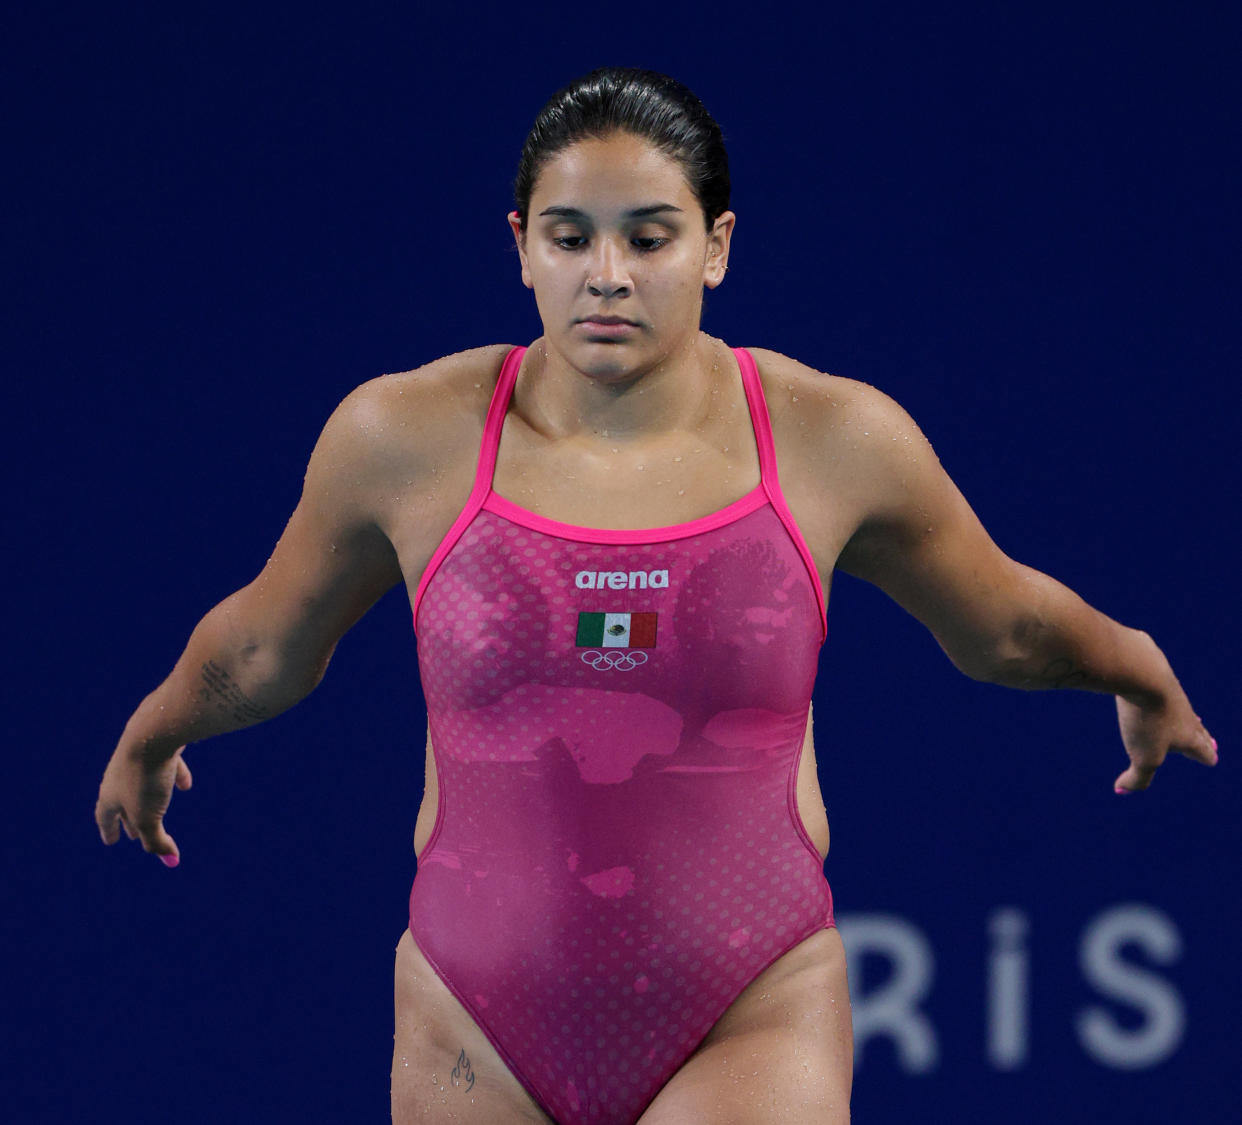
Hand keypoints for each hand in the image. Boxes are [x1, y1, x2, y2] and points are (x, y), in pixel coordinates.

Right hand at [96, 741, 192, 864]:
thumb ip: (157, 841)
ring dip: (150, 799)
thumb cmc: (145, 777)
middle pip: (123, 802)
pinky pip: (166, 766)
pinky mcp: (160, 745)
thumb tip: (171, 860)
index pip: (106, 818)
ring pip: (143, 784)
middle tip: (132, 834)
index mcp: (110, 794)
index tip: (111, 842)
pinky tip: (186, 784)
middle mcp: (120, 775)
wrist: (154, 729)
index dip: (109, 831)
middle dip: (129, 820)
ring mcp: (139, 758)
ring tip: (158, 810)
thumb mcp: (148, 817)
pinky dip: (174, 777)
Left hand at [1114, 684, 1216, 793]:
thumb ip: (1137, 778)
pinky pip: (1158, 687)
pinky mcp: (1152, 675)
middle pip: (1196, 727)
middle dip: (1201, 737)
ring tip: (1188, 718)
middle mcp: (1184, 712)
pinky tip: (1155, 689)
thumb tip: (1121, 789)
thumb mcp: (1144, 757)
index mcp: (1189, 735)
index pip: (1203, 751)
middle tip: (1209, 742)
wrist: (1143, 672)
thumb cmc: (1148, 719)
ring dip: (1184, 715)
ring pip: (1180, 706)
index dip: (1206, 757)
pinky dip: (1161, 693)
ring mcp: (1170, 691)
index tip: (1212, 759)